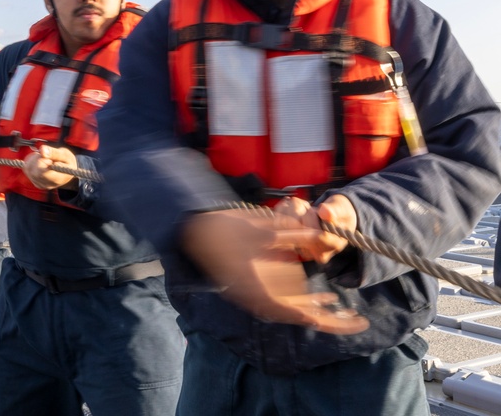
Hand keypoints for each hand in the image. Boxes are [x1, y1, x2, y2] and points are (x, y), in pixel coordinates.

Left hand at [23, 145, 77, 190]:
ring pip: (28, 167)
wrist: (66, 171)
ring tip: (45, 158)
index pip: (42, 173)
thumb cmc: (67, 162)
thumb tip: (42, 150)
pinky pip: (26, 168)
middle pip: (33, 169)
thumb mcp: (66, 154)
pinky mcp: (33, 181)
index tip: (47, 157)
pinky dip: (31, 161)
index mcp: (58, 179)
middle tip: (47, 155)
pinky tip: (40, 161)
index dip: (41, 161)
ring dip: (34, 158)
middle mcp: (47, 184)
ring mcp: (39, 184)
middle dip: (37, 157)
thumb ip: (54, 152)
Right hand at [181, 208, 368, 334]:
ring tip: (344, 309)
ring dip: (320, 310)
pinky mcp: (257, 289)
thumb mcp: (263, 230)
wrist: (195, 230)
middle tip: (358, 319)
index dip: (333, 321)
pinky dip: (306, 301)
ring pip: (296, 310)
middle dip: (332, 320)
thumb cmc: (226, 230)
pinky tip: (322, 295)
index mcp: (263, 292)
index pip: (306, 316)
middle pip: (303, 317)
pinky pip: (286, 301)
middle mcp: (261, 300)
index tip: (356, 322)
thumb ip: (295, 235)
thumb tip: (324, 235)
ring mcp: (258, 296)